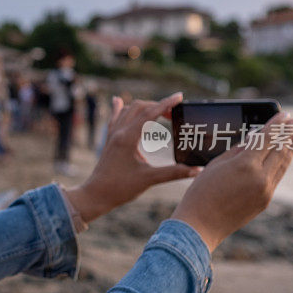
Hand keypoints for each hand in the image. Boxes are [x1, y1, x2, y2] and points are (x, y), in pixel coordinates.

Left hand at [65, 92, 200, 222]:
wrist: (96, 195)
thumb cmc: (120, 188)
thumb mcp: (149, 179)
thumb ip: (174, 173)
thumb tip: (197, 171)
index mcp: (128, 138)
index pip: (149, 114)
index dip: (166, 104)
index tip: (179, 97)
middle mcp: (118, 132)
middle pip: (139, 108)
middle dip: (158, 107)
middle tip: (175, 115)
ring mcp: (112, 135)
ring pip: (128, 111)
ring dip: (144, 107)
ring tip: (160, 112)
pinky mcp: (109, 141)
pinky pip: (115, 118)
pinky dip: (120, 108)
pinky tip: (118, 100)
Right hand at [170, 111, 292, 252]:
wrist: (201, 225)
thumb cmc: (201, 192)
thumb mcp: (216, 164)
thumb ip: (238, 150)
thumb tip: (254, 140)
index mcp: (245, 165)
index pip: (267, 138)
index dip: (277, 124)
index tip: (286, 115)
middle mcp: (261, 178)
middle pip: (280, 150)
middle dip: (289, 133)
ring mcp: (265, 191)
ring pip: (283, 164)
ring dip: (291, 148)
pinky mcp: (265, 201)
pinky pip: (277, 177)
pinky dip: (282, 163)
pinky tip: (283, 157)